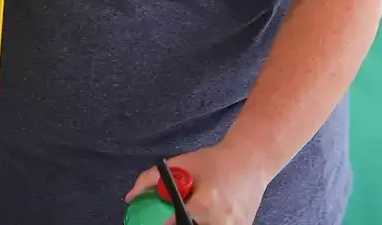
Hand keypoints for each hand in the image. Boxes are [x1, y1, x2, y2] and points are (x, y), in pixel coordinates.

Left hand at [127, 144, 272, 224]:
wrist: (251, 161)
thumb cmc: (213, 162)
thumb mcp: (181, 163)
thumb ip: (151, 179)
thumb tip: (130, 198)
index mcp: (205, 202)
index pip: (178, 223)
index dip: (166, 223)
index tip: (161, 219)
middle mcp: (221, 220)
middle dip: (181, 223)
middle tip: (175, 217)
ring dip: (195, 223)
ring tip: (193, 214)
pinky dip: (208, 224)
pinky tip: (205, 216)